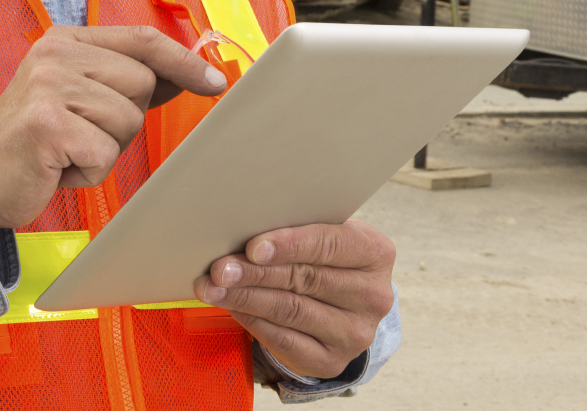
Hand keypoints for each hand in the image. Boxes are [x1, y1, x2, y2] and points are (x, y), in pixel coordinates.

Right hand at [0, 25, 227, 234]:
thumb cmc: (33, 143)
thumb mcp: (75, 97)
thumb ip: (122, 81)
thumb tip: (187, 74)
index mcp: (63, 40)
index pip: (141, 39)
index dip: (184, 61)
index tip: (215, 83)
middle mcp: (53, 54)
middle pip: (142, 83)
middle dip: (126, 120)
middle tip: (83, 134)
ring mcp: (47, 86)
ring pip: (128, 120)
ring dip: (106, 148)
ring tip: (68, 151)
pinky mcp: (46, 124)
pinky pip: (106, 152)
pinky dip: (90, 171)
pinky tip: (59, 167)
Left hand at [194, 221, 396, 379]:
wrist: (341, 304)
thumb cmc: (320, 255)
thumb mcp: (318, 234)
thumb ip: (292, 227)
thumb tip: (238, 226)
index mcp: (375, 253)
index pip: (330, 245)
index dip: (289, 245)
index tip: (253, 248)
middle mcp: (373, 296)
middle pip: (304, 279)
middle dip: (255, 273)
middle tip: (219, 269)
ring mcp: (355, 333)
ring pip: (290, 311)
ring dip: (244, 298)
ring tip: (211, 288)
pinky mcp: (332, 361)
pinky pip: (284, 340)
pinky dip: (252, 321)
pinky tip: (231, 307)